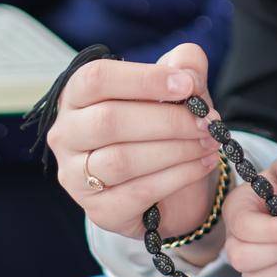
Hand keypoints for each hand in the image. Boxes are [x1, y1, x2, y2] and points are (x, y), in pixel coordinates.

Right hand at [47, 42, 221, 241]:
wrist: (170, 185)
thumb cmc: (163, 123)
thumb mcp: (176, 88)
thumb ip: (184, 65)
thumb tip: (188, 73)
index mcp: (77, 95)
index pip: (97, 79)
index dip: (143, 79)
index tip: (187, 85)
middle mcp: (66, 134)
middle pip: (109, 121)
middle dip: (168, 120)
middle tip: (209, 121)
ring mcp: (76, 177)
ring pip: (122, 160)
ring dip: (176, 150)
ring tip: (210, 142)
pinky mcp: (99, 210)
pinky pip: (137, 192)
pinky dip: (178, 176)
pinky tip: (204, 164)